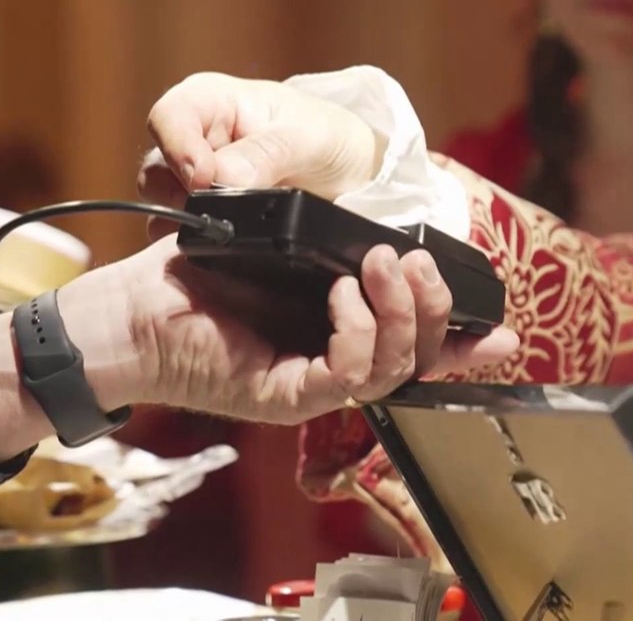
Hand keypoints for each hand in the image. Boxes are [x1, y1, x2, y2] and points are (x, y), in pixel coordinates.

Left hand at [76, 235, 516, 424]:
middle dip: (435, 308)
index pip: (414, 348)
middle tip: (419, 258)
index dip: (463, 345)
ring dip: (400, 312)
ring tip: (380, 262)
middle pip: (417, 361)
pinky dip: (357, 329)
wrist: (131, 309)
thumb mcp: (280, 251)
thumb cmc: (197, 277)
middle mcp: (331, 368)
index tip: (502, 330)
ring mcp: (310, 388)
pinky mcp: (285, 397)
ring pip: (392, 370)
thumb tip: (379, 234)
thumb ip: (332, 253)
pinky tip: (339, 294)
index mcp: (337, 337)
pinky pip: (348, 375)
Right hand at [137, 72, 379, 240]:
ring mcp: (193, 180)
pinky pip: (178, 235)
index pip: (168, 118)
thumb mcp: (309, 137)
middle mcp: (193, 138)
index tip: (205, 179)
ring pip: (162, 206)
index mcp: (210, 102)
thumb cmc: (329, 137)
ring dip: (190, 223)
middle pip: (156, 168)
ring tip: (231, 229)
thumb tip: (223, 177)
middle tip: (221, 213)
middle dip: (183, 195)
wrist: (353, 174)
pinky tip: (228, 246)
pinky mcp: (201, 215)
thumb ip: (267, 154)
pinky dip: (195, 244)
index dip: (179, 149)